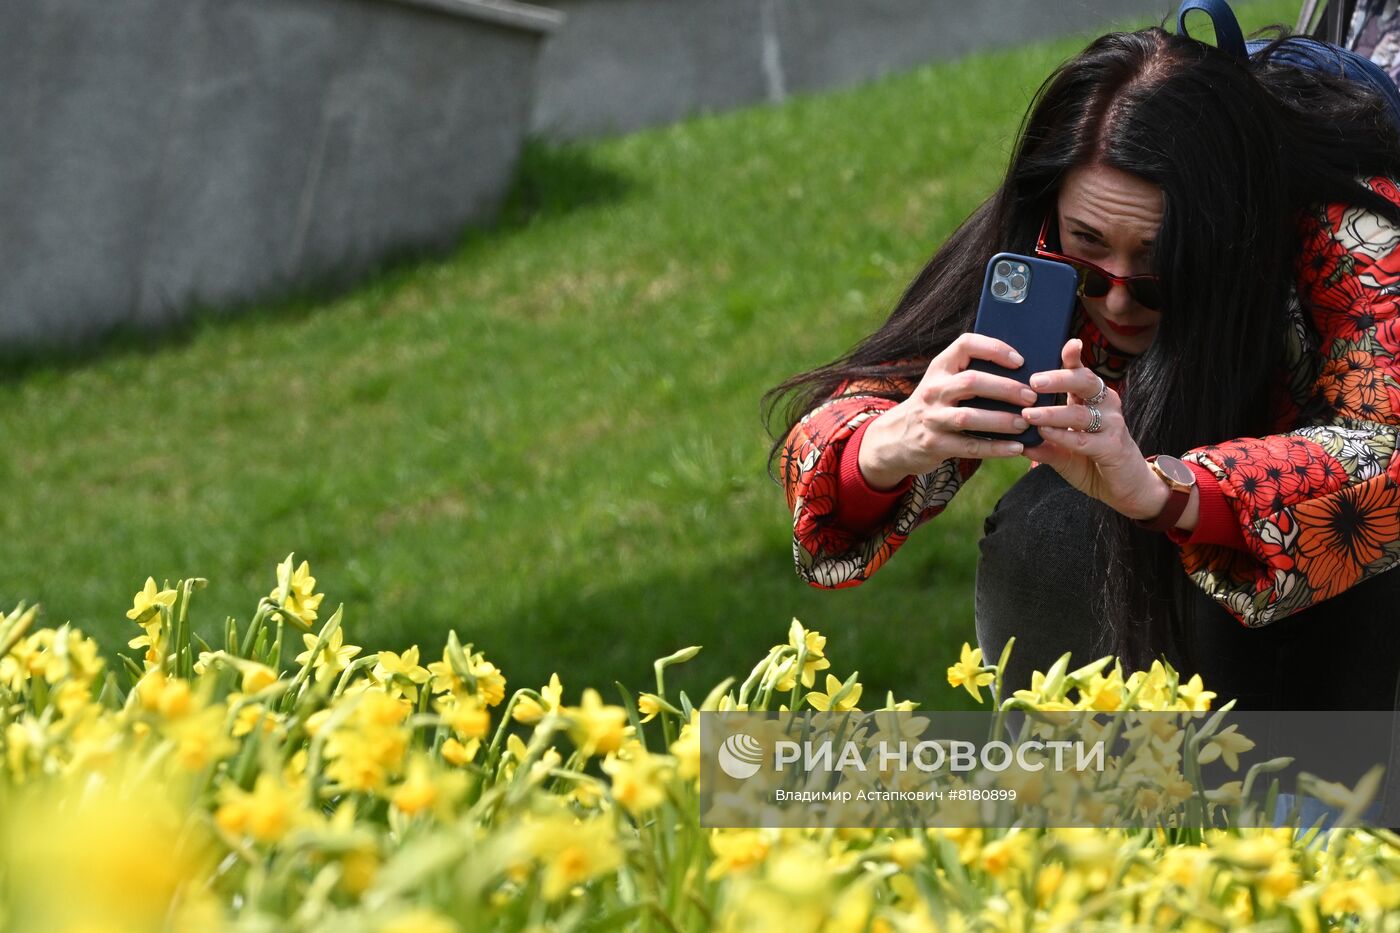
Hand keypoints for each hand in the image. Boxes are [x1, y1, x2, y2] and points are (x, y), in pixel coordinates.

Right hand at [859, 333, 1038, 488]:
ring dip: (1002, 420)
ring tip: (1025, 423)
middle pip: (972, 382)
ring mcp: (932, 418)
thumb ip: (972, 373)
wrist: (896, 437)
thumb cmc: (935, 405)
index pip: (965, 344)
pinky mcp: (934, 444)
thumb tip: (1023, 372)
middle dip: (1005, 388)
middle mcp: (933, 390)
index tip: (1019, 360)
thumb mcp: (943, 382)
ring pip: (969, 417)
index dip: (994, 348)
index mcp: (940, 368)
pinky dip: (995, 448)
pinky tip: (1016, 448)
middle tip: (1031, 396)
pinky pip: (969, 446)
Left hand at [1019, 339, 1166, 520]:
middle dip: (1060, 379)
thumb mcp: (1061, 446)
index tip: (1067, 344)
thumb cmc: (1090, 461)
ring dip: (1052, 413)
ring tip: (1028, 414)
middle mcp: (1105, 405)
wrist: (1123, 488)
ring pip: (1080, 413)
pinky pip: (1083, 439)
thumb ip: (1041, 437)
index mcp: (1091, 398)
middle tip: (1034, 381)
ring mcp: (1112, 425)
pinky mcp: (1113, 447)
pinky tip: (1044, 434)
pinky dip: (1062, 436)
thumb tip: (1010, 429)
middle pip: (1086, 382)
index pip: (1081, 372)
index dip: (1073, 357)